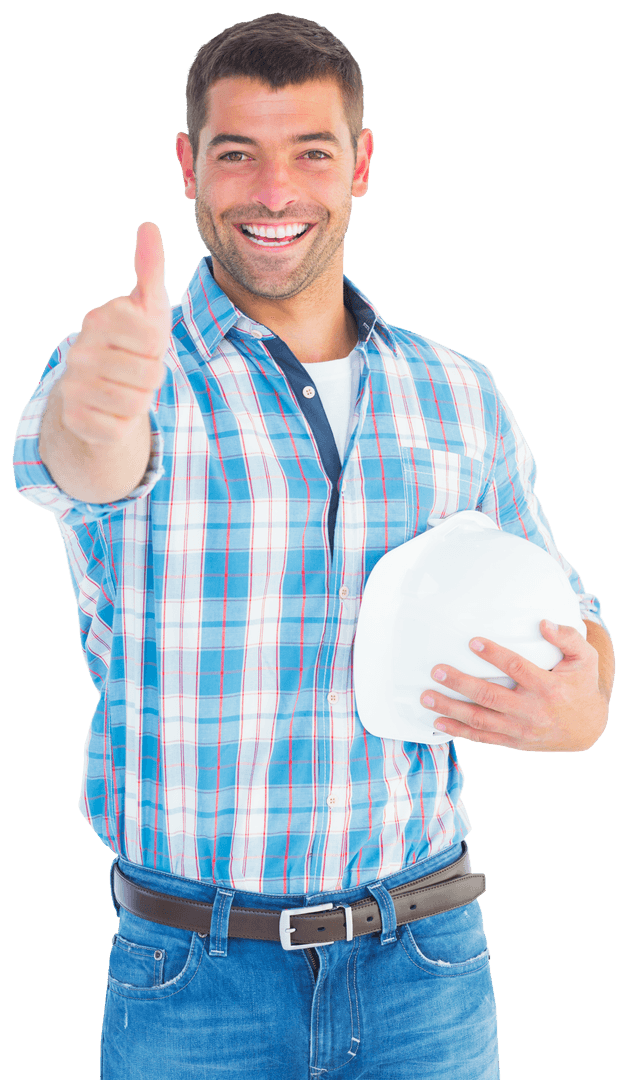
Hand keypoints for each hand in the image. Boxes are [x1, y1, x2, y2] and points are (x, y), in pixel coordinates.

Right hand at [58, 221, 170, 444]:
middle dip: (152, 377)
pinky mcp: (75, 418)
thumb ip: (150, 269)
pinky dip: (125, 424)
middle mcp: (80, 350)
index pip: (154, 340)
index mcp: (100, 318)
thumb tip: (149, 226)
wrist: (98, 389)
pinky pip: (120, 429)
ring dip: (140, 402)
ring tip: (127, 389)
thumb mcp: (147, 308)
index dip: (159, 348)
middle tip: (136, 371)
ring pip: (137, 404)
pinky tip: (112, 411)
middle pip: (150, 374)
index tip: (144, 346)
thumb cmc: (132, 344)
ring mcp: (73, 385)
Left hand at [420, 620, 608, 751]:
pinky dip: (459, 732)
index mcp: (549, 688)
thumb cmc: (581, 686)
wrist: (587, 729)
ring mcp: (520, 729)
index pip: (517, 668)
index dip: (494, 655)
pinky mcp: (513, 741)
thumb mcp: (586, 659)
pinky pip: (482, 738)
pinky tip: (438, 722)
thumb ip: (568, 638)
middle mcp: (532, 711)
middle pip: (490, 696)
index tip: (473, 642)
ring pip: (481, 720)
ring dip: (451, 709)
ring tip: (426, 696)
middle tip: (436, 671)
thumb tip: (544, 623)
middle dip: (460, 684)